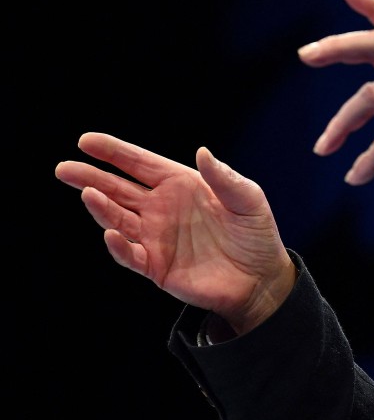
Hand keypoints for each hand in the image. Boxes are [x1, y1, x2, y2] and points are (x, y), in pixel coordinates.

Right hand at [54, 133, 295, 335]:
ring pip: (118, 220)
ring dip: (101, 208)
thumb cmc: (256, 234)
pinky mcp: (156, 266)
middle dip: (91, 178)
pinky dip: (119, 246)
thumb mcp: (248, 199)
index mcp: (181, 184)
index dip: (114, 152)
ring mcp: (156, 237)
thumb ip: (225, 178)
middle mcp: (162, 208)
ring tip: (88, 194)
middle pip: (118, 189)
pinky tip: (112, 234)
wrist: (262, 278)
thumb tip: (202, 152)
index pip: (140, 164)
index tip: (86, 141)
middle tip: (65, 168)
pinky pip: (130, 255)